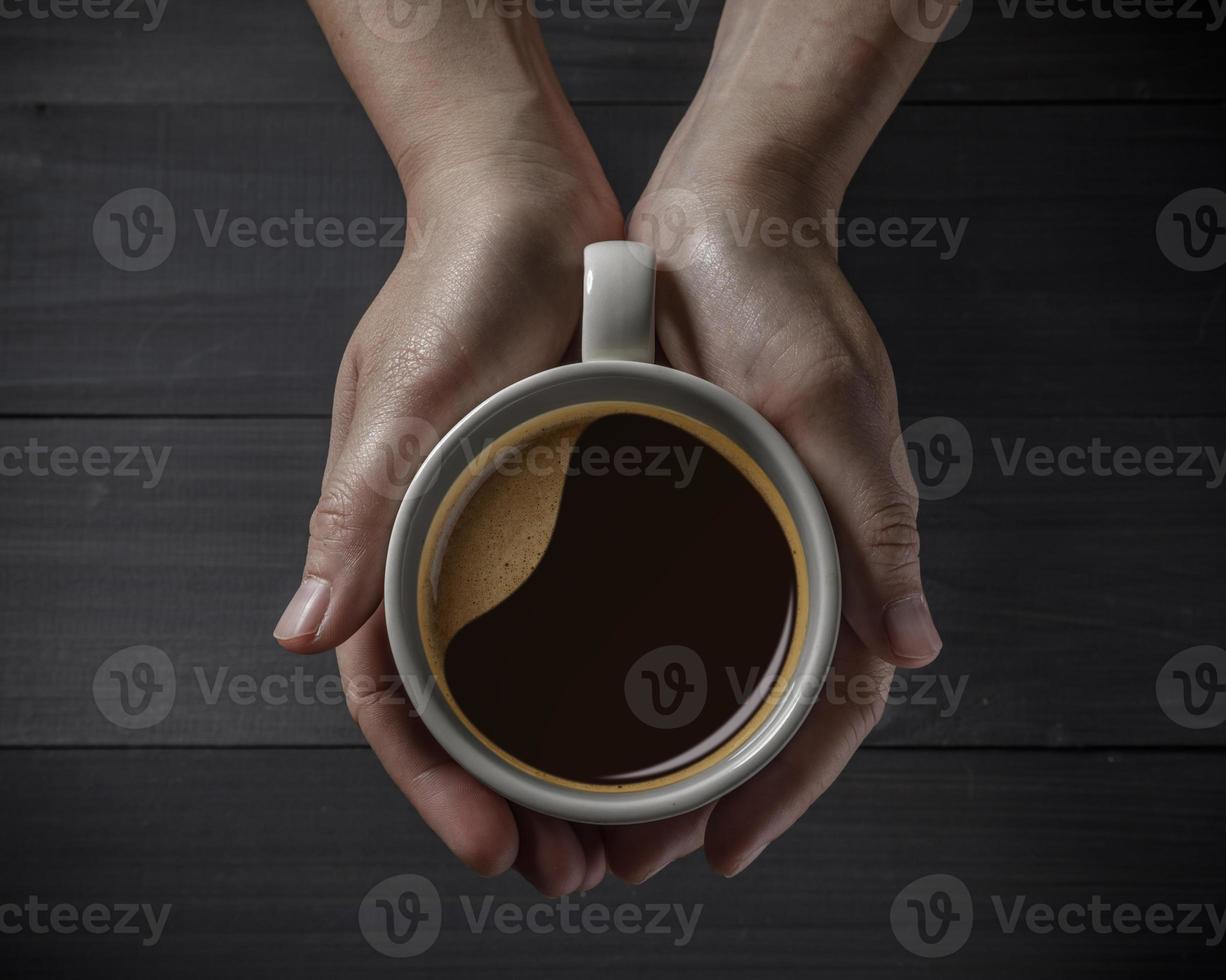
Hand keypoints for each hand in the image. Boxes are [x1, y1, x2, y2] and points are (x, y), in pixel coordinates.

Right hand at [274, 138, 622, 892]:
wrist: (526, 204)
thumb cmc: (458, 285)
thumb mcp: (411, 397)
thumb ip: (360, 511)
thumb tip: (302, 633)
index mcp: (389, 538)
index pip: (396, 693)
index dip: (435, 780)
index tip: (492, 845)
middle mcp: (445, 549)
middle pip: (468, 705)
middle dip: (508, 797)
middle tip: (572, 870)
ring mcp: (507, 531)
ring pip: (528, 675)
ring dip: (565, 756)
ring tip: (619, 827)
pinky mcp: (568, 503)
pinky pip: (580, 611)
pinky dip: (605, 675)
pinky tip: (653, 717)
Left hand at [602, 104, 942, 880]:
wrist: (719, 214)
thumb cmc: (783, 294)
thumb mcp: (827, 401)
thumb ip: (875, 518)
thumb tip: (916, 643)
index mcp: (842, 540)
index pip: (830, 698)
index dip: (786, 783)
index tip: (729, 846)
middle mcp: (787, 550)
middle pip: (761, 703)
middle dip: (712, 790)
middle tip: (641, 852)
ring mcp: (731, 530)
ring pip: (708, 671)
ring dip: (662, 747)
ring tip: (600, 809)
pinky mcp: (676, 501)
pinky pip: (663, 609)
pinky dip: (631, 670)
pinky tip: (582, 705)